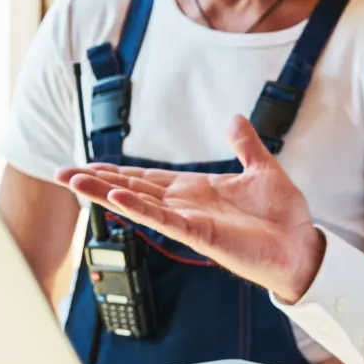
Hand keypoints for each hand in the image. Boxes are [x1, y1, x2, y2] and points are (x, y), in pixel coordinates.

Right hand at [59, 115, 325, 303]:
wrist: (302, 244)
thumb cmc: (283, 215)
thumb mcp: (263, 168)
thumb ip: (245, 144)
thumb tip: (233, 118)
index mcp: (196, 190)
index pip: (148, 178)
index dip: (118, 171)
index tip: (89, 163)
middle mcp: (186, 205)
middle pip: (132, 189)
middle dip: (98, 180)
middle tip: (61, 172)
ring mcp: (189, 221)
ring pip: (138, 204)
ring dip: (106, 193)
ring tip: (74, 181)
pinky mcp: (199, 235)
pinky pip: (163, 220)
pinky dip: (139, 210)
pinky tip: (117, 200)